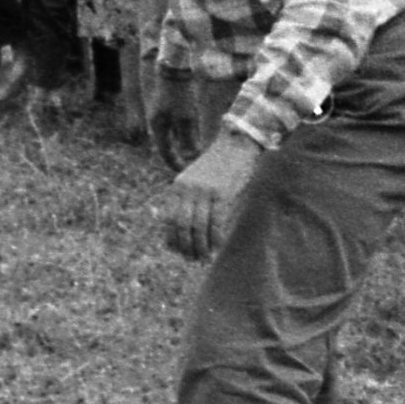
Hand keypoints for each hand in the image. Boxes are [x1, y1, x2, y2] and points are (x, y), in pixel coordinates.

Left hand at [159, 132, 264, 258]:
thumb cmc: (217, 166)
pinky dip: (216, 238)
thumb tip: (183, 231)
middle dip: (186, 247)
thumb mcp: (194, 180)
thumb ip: (187, 201)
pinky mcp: (222, 193)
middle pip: (182, 227)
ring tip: (204, 258)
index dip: (172, 239)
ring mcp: (204, 191)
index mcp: (177, 187)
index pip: (168, 220)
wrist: (236, 144)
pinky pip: (216, 222)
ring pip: (198, 227)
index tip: (177, 252)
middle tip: (192, 260)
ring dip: (201, 246)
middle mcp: (187, 189)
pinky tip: (218, 247)